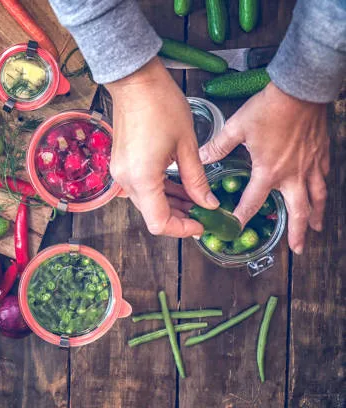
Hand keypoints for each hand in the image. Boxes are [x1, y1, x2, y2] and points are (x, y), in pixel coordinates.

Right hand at [105, 57, 219, 237]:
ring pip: (147, 202)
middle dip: (180, 217)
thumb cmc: (161, 105)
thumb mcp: (187, 145)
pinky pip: (141, 187)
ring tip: (197, 198)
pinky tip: (179, 185)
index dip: (182, 229)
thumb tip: (208, 203)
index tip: (202, 224)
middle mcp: (127, 180)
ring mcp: (121, 172)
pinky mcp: (121, 164)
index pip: (159, 223)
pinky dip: (160, 191)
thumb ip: (196, 180)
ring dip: (170, 204)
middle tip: (205, 212)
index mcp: (143, 178)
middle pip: (152, 214)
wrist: (135, 81)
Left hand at [199, 82, 328, 253]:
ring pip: (317, 198)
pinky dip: (323, 190)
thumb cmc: (268, 109)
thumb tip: (200, 157)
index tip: (235, 229)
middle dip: (298, 232)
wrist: (300, 90)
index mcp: (268, 171)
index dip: (242, 217)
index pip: (253, 202)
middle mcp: (292, 174)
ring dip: (316, 216)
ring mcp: (310, 165)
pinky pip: (324, 178)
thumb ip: (217, 146)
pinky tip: (321, 194)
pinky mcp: (321, 154)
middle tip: (297, 249)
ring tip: (317, 229)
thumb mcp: (236, 128)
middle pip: (298, 211)